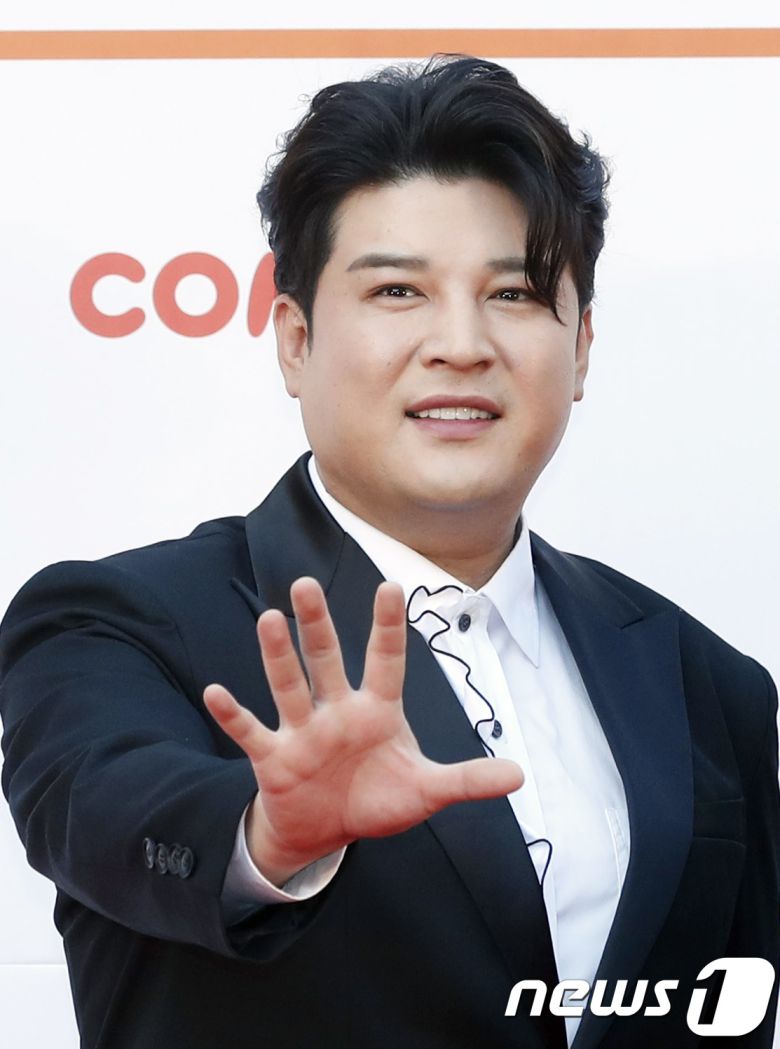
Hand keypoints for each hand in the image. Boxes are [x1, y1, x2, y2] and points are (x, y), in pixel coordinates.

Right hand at [204, 577, 522, 885]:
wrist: (327, 830)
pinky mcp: (274, 757)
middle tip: (305, 584)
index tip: (391, 585)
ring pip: (289, 685)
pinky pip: (250, 732)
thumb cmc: (376, 798)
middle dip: (317, 624)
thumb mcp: (426, 792)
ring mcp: (302, 731)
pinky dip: (233, 715)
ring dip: (278, 656)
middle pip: (327, 660)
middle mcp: (337, 711)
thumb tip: (519, 776)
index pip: (385, 661)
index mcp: (376, 711)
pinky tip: (217, 691)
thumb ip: (466, 780)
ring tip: (269, 619)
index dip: (388, 627)